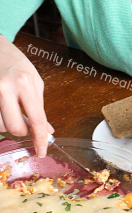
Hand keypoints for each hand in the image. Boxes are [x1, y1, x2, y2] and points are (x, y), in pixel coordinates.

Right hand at [0, 36, 53, 156]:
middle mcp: (6, 88)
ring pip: (1, 126)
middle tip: (23, 121)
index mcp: (25, 82)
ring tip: (10, 109)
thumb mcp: (34, 78)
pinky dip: (0, 118)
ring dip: (7, 123)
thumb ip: (39, 106)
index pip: (36, 119)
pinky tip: (3, 108)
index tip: (42, 151)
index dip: (40, 139)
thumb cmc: (15, 61)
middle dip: (21, 130)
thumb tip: (47, 130)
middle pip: (15, 128)